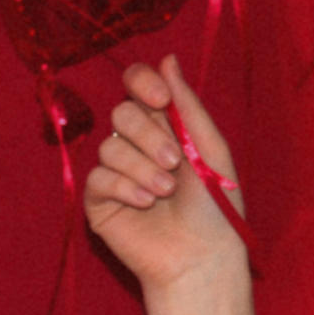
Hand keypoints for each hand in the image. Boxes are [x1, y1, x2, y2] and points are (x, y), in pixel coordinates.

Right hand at [85, 55, 244, 290]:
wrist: (202, 256)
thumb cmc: (215, 207)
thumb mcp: (209, 150)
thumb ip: (188, 105)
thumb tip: (168, 58)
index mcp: (165, 126)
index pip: (137, 85)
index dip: (142, 83)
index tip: (160, 100)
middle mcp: (136, 144)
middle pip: (122, 113)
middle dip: (149, 136)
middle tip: (173, 162)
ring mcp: (116, 171)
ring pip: (110, 146)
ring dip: (142, 167)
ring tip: (166, 192)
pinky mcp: (99, 200)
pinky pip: (98, 177)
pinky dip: (126, 187)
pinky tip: (146, 203)